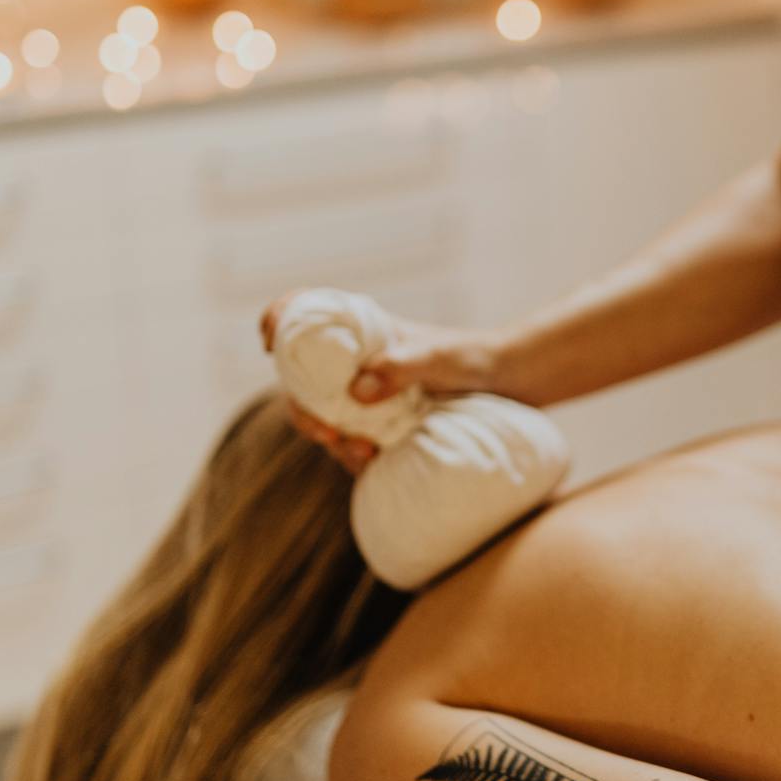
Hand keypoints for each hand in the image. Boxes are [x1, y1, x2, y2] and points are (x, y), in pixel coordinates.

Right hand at [259, 290, 505, 475]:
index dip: (278, 322)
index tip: (270, 344)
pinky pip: (352, 443)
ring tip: (360, 456)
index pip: (304, 313)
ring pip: (325, 417)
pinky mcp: (382, 424)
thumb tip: (357, 392)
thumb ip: (400, 367)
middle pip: (302, 381)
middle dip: (303, 410)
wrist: (510, 383)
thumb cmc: (472, 358)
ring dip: (331, 440)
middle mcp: (355, 361)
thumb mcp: (437, 357)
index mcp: (361, 330)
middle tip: (326, 434)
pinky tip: (370, 467)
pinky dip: (352, 457)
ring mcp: (366, 394)